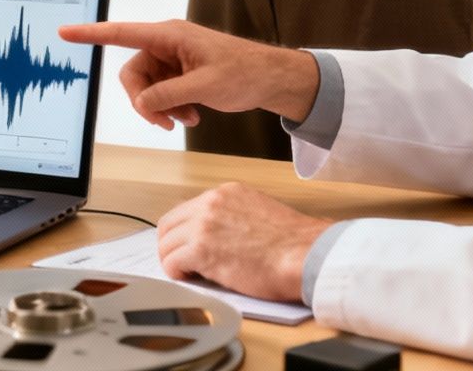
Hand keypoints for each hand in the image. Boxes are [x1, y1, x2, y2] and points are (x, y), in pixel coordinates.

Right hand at [57, 20, 317, 128]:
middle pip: (134, 73)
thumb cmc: (245, 73)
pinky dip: (172, 108)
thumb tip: (142, 103)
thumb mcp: (205, 87)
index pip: (121, 33)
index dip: (90, 34)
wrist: (271, 80)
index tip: (65, 32)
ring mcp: (173, 59)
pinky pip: (161, 92)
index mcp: (169, 35)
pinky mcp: (180, 72)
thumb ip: (169, 95)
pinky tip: (192, 116)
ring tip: (187, 119)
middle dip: (145, 101)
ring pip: (147, 87)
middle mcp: (166, 44)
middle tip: (164, 122)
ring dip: (162, 108)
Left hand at [157, 182, 330, 303]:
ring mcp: (203, 225)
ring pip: (166, 243)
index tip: (188, 246)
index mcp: (226, 193)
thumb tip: (220, 236)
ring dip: (173, 261)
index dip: (184, 232)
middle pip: (169, 224)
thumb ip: (234, 218)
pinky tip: (192, 279)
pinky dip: (177, 274)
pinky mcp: (201, 249)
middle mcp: (211, 203)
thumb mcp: (260, 214)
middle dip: (171, 245)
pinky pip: (171, 262)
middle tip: (181, 263)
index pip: (187, 209)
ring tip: (190, 274)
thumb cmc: (294, 244)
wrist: (306, 255)